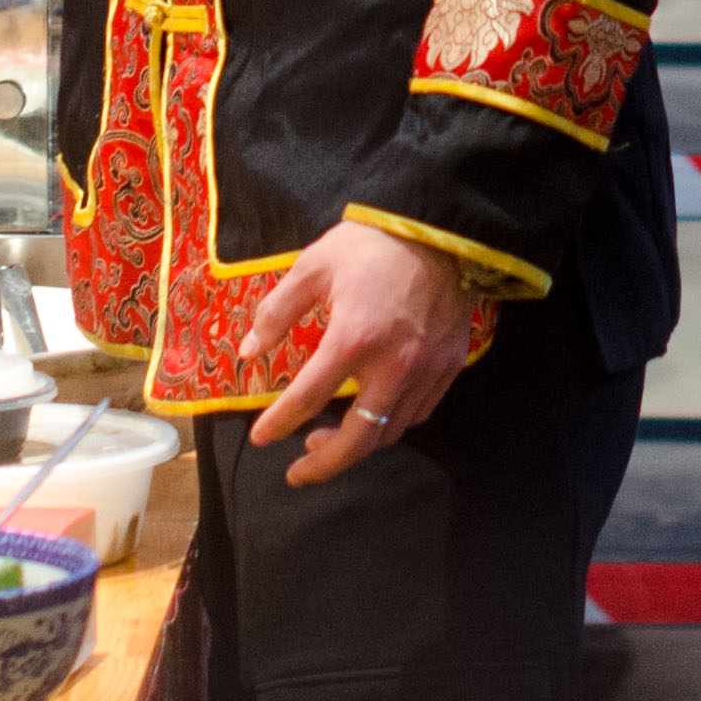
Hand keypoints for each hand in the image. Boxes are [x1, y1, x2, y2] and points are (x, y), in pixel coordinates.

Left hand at [241, 219, 480, 485]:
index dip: (279, 424)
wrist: (439, 228)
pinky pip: (418, 412)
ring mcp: (426, 368)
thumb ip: (278, 312)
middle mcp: (393, 365)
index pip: (307, 399)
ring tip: (330, 440)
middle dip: (324, 465)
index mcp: (353, 338)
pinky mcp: (450, 364)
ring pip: (390, 431)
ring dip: (356, 445)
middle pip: (358, 439)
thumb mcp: (313, 266)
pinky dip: (390, 424)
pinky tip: (373, 415)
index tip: (260, 438)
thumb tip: (250, 351)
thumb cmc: (371, 244)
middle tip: (298, 472)